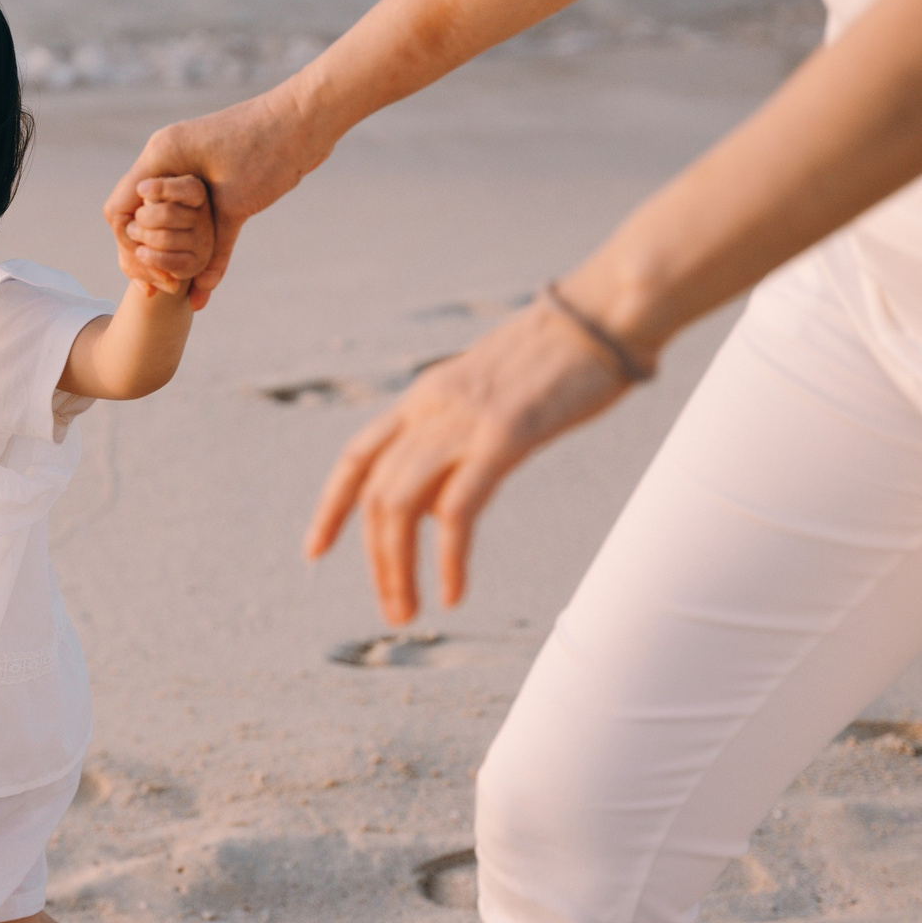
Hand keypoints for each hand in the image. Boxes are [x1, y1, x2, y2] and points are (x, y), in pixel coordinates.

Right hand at [104, 89, 321, 306]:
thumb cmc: (267, 149)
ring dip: (170, 251)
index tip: (143, 273)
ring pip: (166, 219)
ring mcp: (193, 171)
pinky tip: (204, 286)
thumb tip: (193, 291)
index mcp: (162, 157)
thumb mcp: (234, 201)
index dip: (126, 243)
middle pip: (138, 215)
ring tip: (176, 285)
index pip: (119, 206)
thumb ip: (209, 243)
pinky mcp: (220, 183)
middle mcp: (170, 163)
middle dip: (145, 252)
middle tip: (159, 286)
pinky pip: (202, 223)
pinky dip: (203, 252)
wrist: (307, 120)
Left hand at [305, 300, 634, 621]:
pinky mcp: (503, 436)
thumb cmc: (564, 355)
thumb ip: (460, 433)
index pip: (357, 457)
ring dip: (398, 568)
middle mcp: (430, 407)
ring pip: (401, 508)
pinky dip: (448, 559)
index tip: (315, 549)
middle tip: (393, 610)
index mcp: (424, 396)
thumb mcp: (493, 392)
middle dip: (377, 561)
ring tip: (410, 611)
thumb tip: (444, 491)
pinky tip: (453, 592)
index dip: (331, 506)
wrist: (606, 311)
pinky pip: (457, 511)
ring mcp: (463, 421)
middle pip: (375, 496)